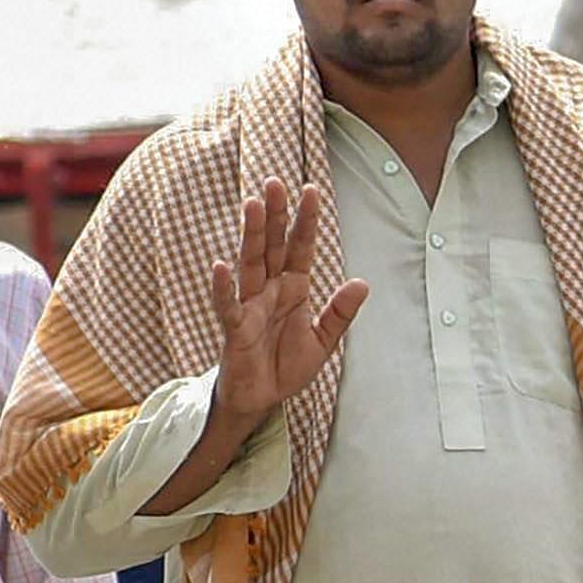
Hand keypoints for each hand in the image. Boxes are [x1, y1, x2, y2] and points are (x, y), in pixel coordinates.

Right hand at [207, 178, 367, 440]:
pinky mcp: (234, 329)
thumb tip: (362, 283)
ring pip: (249, 265)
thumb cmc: (286, 365)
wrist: (262, 400)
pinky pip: (228, 306)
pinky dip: (223, 288)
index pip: (300, 248)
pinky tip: (221, 266)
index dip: (306, 221)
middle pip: (272, 246)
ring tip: (252, 206)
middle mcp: (270, 290)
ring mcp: (250, 306)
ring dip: (251, 236)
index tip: (311, 189)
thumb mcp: (323, 340)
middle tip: (274, 181)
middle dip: (275, 215)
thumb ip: (340, 313)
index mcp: (293, 288)